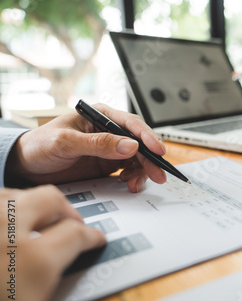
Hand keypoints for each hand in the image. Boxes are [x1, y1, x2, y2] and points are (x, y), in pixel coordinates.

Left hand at [0, 186, 105, 300]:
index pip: (76, 234)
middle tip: (70, 223)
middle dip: (65, 210)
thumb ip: (55, 279)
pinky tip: (6, 222)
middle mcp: (7, 231)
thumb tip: (68, 272)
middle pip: (50, 199)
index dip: (91, 236)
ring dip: (30, 202)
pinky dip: (4, 208)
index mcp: (32, 260)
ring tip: (34, 219)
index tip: (95, 238)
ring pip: (16, 193)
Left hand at [6, 103, 166, 192]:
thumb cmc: (39, 145)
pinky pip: (129, 170)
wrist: (25, 167)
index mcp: (100, 116)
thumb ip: (99, 143)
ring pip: (138, 158)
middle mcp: (109, 131)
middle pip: (139, 143)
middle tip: (158, 174)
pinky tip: (128, 183)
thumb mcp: (66, 142)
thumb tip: (130, 145)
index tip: (157, 150)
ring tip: (136, 184)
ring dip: (142, 171)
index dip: (147, 136)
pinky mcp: (109, 164)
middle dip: (150, 159)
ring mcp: (111, 149)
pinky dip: (134, 178)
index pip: (130, 124)